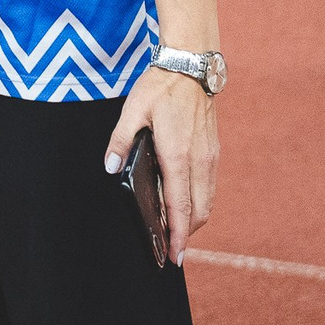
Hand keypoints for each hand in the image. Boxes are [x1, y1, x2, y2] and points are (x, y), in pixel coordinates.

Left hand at [106, 66, 216, 266]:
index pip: (180, 206)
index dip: (178, 235)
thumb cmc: (160, 88)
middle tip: (171, 250)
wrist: (191, 68)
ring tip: (176, 231)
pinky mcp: (213, 152)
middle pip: (199, 211)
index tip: (174, 256)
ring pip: (207, 201)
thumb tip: (110, 167)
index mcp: (178, 155)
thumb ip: (120, 141)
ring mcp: (210, 157)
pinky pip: (210, 187)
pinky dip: (200, 203)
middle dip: (187, 234)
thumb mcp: (132, 111)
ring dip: (194, 219)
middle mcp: (199, 161)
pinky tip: (185, 204)